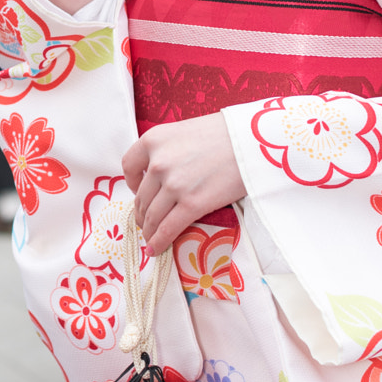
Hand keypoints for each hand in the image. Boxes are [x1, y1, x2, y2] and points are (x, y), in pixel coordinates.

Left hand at [123, 114, 244, 255]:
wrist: (252, 142)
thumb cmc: (224, 134)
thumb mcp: (184, 132)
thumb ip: (167, 151)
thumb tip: (161, 176)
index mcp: (153, 140)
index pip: (129, 166)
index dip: (131, 183)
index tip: (138, 190)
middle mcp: (158, 162)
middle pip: (141, 196)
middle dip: (142, 212)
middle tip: (146, 220)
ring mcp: (174, 185)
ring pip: (152, 216)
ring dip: (149, 230)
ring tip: (151, 237)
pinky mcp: (192, 204)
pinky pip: (168, 228)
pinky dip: (159, 241)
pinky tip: (156, 248)